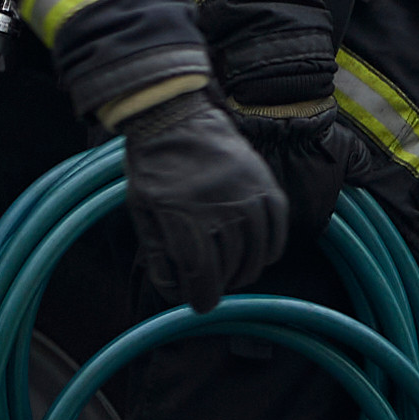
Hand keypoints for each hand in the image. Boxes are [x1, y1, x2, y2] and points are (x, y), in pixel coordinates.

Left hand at [121, 88, 293, 313]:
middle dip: (221, 284)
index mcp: (182, 213)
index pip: (202, 271)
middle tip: (212, 287)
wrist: (173, 114)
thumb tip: (175, 291)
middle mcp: (218, 204)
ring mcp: (245, 190)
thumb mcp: (141, 209)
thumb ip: (157, 252)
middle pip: (230, 264)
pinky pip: (277, 224)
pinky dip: (271, 246)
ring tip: (234, 273)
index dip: (203, 296)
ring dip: (247, 270)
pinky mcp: (262, 180)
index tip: (202, 305)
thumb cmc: (152, 164)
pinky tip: (260, 254)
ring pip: (256, 249)